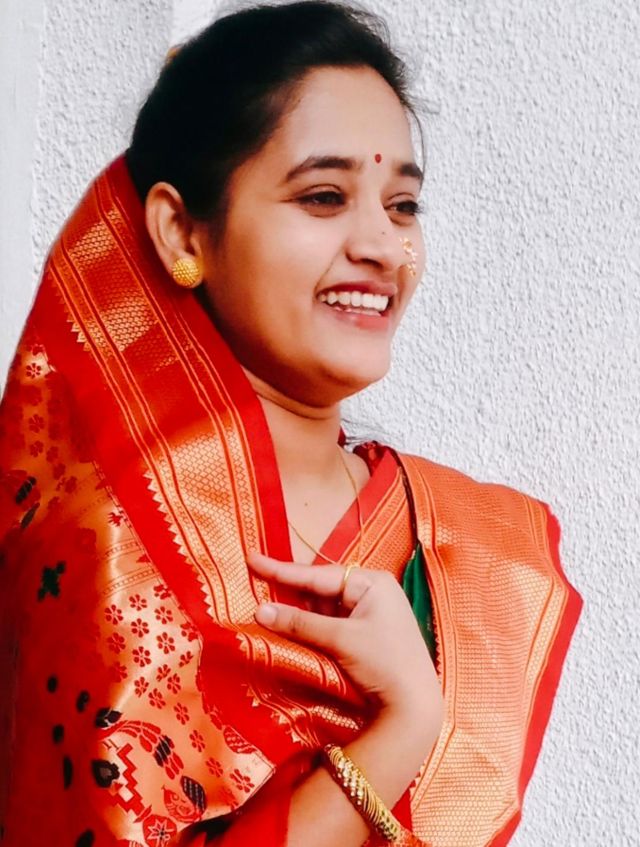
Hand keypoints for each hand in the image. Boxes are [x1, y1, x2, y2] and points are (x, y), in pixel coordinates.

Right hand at [247, 552, 441, 725]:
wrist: (414, 706)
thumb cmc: (384, 663)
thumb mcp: (340, 639)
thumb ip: (299, 623)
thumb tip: (260, 611)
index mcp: (372, 582)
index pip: (319, 574)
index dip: (283, 570)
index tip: (254, 559)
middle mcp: (372, 591)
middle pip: (321, 587)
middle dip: (289, 589)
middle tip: (255, 579)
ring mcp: (369, 612)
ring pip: (323, 606)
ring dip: (297, 610)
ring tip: (264, 605)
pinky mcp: (365, 634)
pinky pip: (330, 622)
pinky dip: (309, 625)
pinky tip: (288, 624)